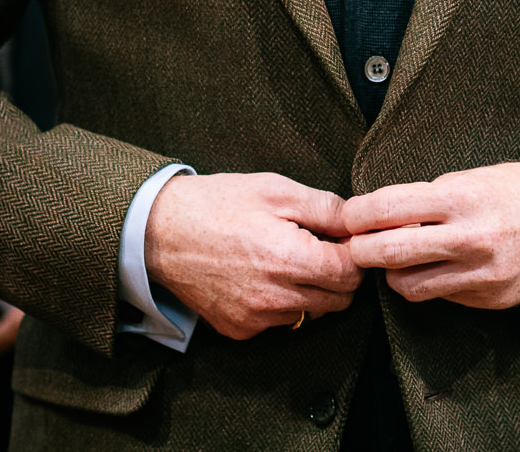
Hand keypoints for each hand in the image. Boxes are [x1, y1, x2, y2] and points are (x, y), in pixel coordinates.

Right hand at [145, 172, 360, 339]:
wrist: (161, 232)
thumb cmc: (219, 204)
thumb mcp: (277, 190)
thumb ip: (326, 208)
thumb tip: (357, 222)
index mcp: (289, 260)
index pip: (352, 274)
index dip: (354, 253)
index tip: (341, 239)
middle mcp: (275, 298)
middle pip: (339, 300)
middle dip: (339, 274)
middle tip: (319, 247)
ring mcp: (256, 319)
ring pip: (312, 312)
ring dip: (312, 290)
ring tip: (287, 258)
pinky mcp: (240, 330)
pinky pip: (280, 321)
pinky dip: (282, 302)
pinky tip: (262, 275)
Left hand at [343, 163, 519, 309]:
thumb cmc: (517, 190)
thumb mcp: (473, 177)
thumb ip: (428, 198)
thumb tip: (378, 217)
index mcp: (462, 197)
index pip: (387, 208)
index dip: (356, 214)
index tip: (348, 216)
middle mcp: (470, 238)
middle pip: (387, 253)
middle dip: (359, 250)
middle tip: (354, 245)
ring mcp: (481, 274)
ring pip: (407, 286)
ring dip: (394, 273)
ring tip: (402, 257)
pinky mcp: (490, 299)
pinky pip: (442, 296)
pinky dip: (433, 283)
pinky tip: (445, 266)